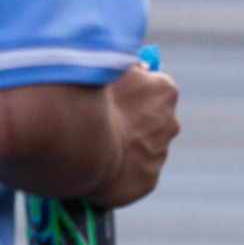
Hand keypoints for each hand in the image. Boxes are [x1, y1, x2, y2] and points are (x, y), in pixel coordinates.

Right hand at [86, 64, 180, 207]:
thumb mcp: (104, 63)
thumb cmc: (83, 94)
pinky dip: (117, 177)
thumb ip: (122, 66)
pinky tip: (94, 172)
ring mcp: (159, 154)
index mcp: (163, 90)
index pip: (152, 92)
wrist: (73, 136)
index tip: (108, 104)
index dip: (128, 99)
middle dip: (129, 127)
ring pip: (142, 151)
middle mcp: (170, 122)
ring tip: (90, 152)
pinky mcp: (146, 181)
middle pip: (150, 124)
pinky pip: (132, 178)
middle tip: (97, 130)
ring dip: (123, 152)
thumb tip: (132, 66)